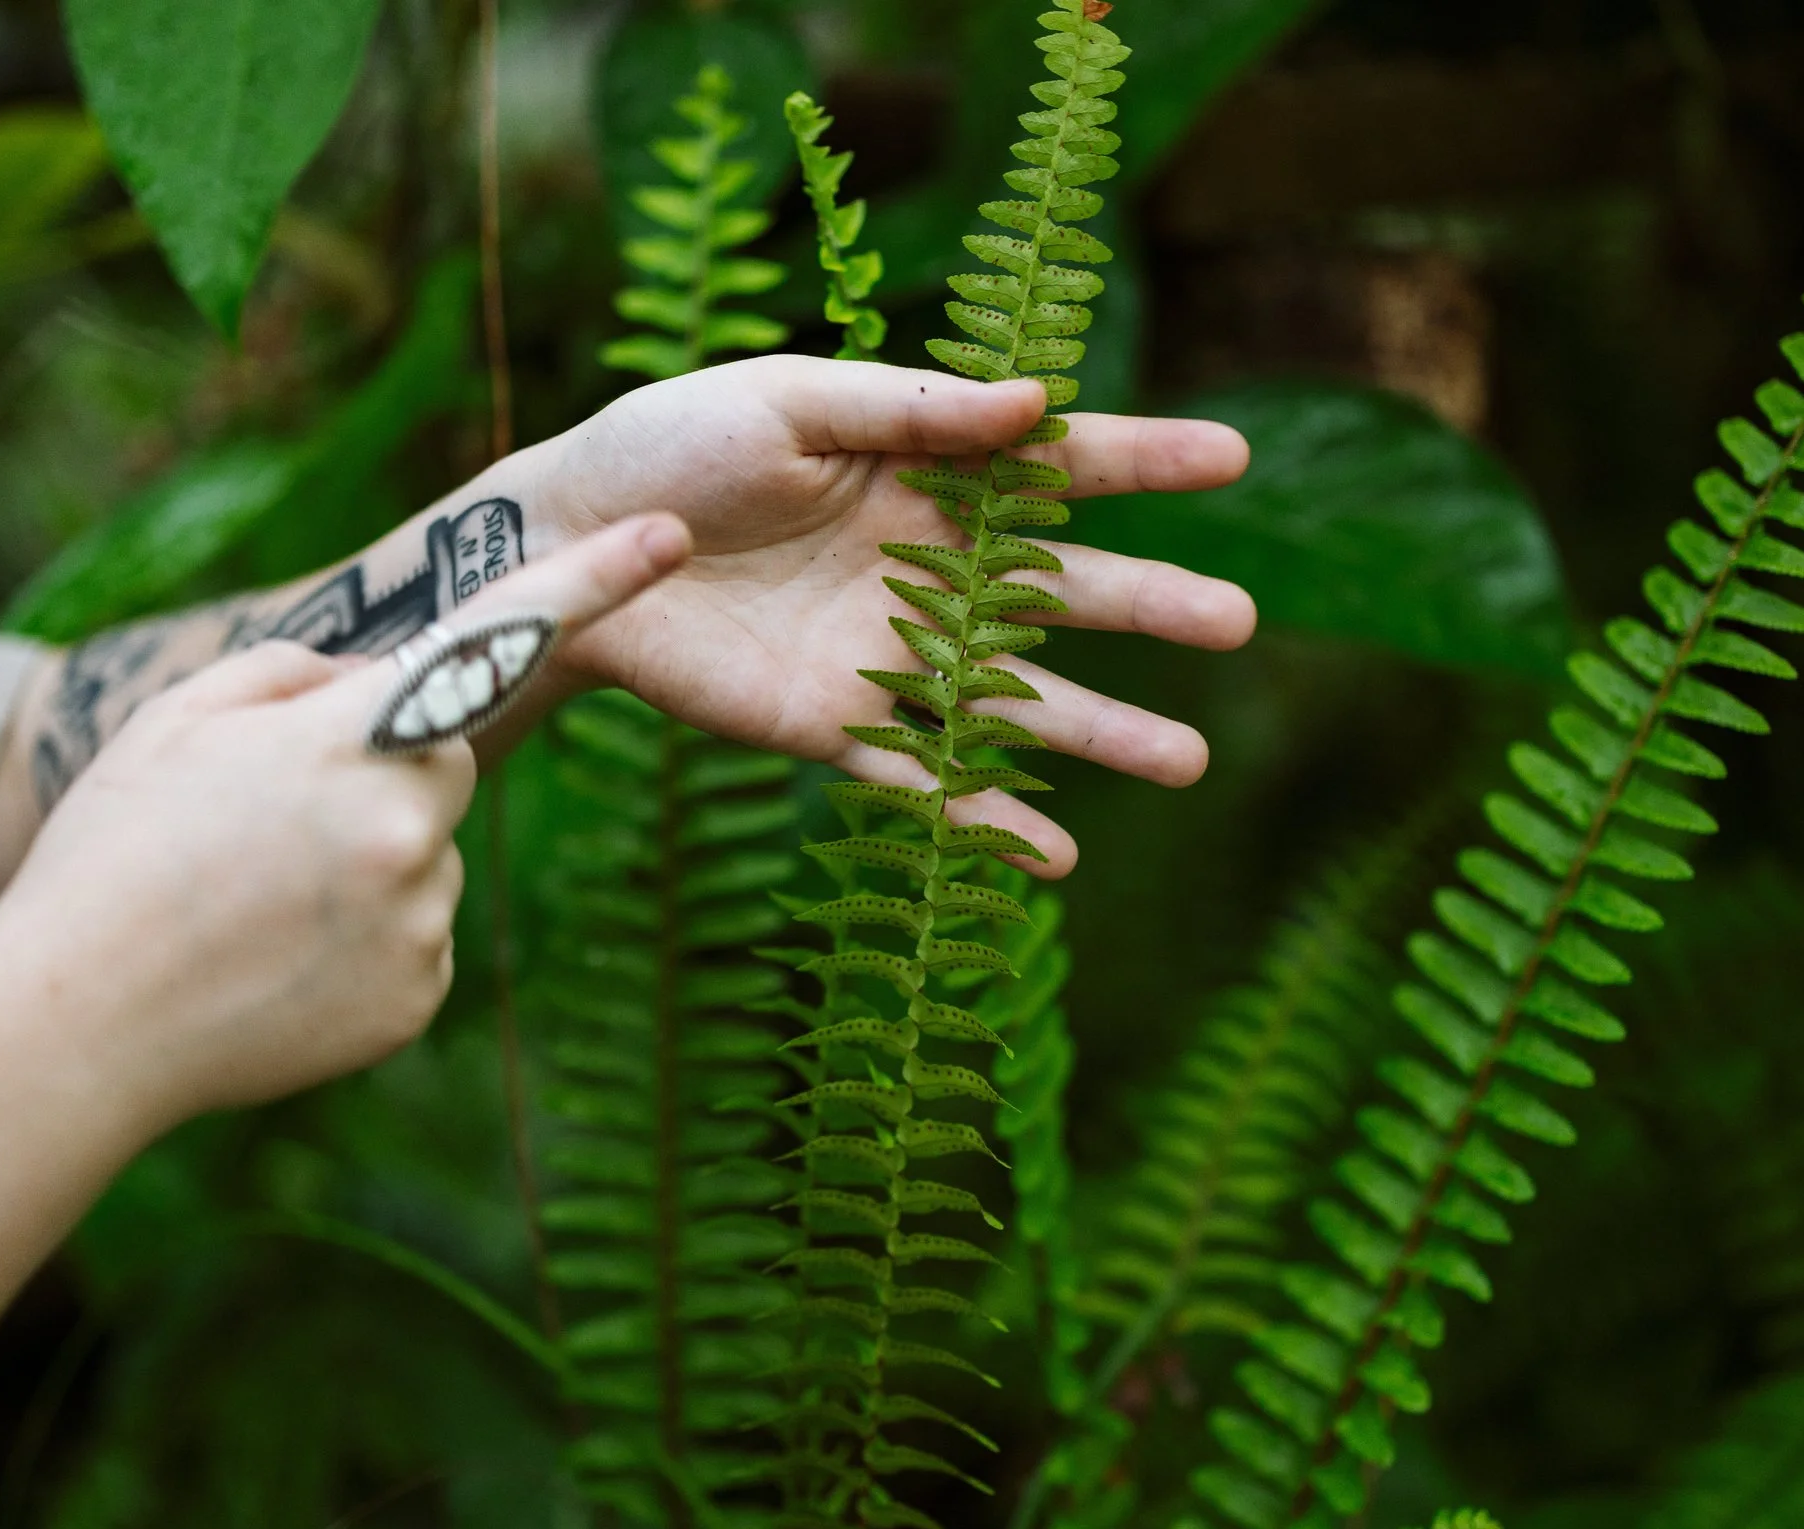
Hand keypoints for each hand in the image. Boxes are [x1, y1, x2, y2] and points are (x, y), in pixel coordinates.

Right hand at [0, 514, 690, 1126]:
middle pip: (447, 757)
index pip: (494, 639)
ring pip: (427, 853)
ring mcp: (421, 916)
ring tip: (255, 902)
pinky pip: (417, 937)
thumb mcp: (177, 719)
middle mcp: (407, 823)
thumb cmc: (113, 855)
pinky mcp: (421, 995)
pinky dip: (365, 941)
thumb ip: (292, 674)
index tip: (672, 539)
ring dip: (367, 862)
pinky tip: (279, 961)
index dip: (591, 583)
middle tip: (271, 818)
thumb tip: (363, 679)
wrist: (77, 1028)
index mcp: (350, 734)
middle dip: (386, 768)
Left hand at [528, 357, 1255, 876]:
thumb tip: (1038, 403)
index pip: (1054, 466)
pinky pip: (924, 774)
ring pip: (1015, 699)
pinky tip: (1054, 852)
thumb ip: (909, 411)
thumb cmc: (667, 448)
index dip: (1141, 458)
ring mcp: (887, 653)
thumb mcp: (785, 400)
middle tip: (1238, 621)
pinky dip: (986, 812)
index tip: (1231, 458)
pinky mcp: (834, 726)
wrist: (564, 548)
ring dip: (1100, 733)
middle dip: (1150, 603)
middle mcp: (924, 567)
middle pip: (1060, 591)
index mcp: (922, 472)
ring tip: (1187, 764)